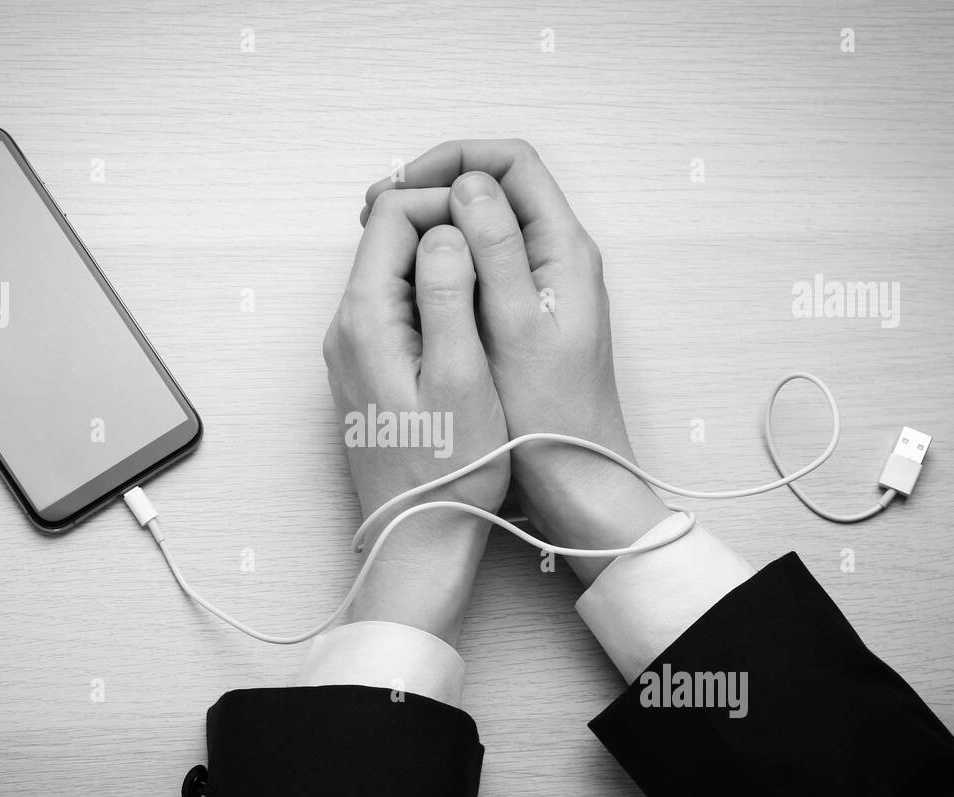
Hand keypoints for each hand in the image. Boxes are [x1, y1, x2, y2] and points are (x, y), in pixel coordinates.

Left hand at [323, 188, 508, 642]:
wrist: (417, 536)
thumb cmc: (447, 471)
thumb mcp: (461, 378)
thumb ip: (447, 296)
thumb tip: (446, 230)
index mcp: (365, 319)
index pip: (392, 214)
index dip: (445, 201)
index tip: (490, 220)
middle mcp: (347, 327)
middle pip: (388, 237)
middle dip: (444, 224)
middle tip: (499, 242)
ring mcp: (353, 348)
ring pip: (394, 270)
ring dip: (442, 260)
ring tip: (493, 280)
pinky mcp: (367, 369)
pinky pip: (396, 306)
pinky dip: (433, 294)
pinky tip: (470, 319)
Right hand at [363, 140, 669, 586]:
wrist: (577, 479)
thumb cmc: (553, 418)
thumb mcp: (517, 330)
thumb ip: (497, 252)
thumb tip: (469, 186)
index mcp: (564, 250)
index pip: (513, 164)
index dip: (454, 160)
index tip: (403, 185)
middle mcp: (556, 258)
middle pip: (495, 188)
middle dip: (435, 186)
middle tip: (376, 211)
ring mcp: (540, 286)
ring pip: (484, 226)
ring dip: (434, 222)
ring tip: (382, 240)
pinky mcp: (523, 314)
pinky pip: (480, 263)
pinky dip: (442, 258)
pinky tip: (409, 279)